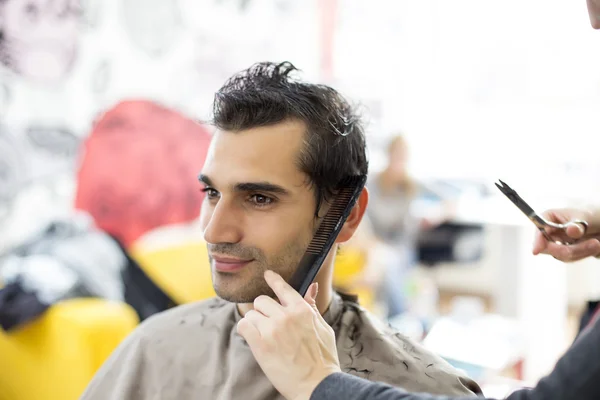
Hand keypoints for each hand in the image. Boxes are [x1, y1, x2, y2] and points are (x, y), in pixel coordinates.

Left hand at [237, 270, 340, 399]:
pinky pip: (243, 326)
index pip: (282, 287)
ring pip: (251, 313)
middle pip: (262, 300)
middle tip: (269, 323)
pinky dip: (245, 330)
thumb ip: (312, 307)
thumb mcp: (323, 328)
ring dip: (255, 322)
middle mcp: (285, 316)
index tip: (267, 274)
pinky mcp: (260, 345)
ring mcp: (272, 330)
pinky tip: (253, 338)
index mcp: (302, 310)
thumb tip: (312, 287)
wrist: (317, 384)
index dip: (273, 279)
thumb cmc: (323, 358)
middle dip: (263, 310)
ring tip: (264, 335)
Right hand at [532, 208, 599, 261]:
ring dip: (580, 251)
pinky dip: (583, 254)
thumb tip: (570, 230)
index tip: (536, 251)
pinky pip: (570, 258)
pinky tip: (594, 247)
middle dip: (568, 248)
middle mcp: (550, 230)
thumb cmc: (592, 215)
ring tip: (596, 243)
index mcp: (549, 217)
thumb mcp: (587, 217)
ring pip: (560, 254)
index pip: (539, 229)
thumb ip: (578, 225)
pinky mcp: (566, 251)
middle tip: (592, 244)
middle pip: (548, 246)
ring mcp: (557, 242)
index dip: (537, 240)